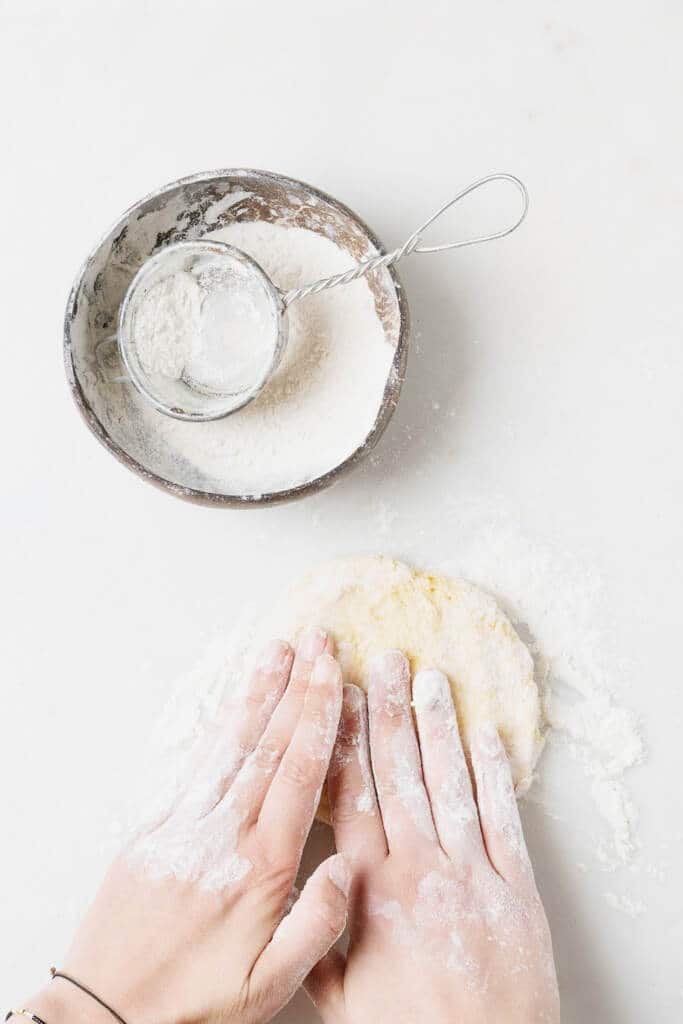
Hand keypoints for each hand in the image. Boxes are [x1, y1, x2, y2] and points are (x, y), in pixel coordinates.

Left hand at [24, 630, 349, 1023]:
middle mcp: (224, 833)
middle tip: (315, 641)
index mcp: (260, 866)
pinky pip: (195, 764)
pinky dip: (218, 726)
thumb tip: (349, 864)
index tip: (334, 673)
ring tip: (276, 651)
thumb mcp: (269, 987)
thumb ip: (316, 925)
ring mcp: (186, 825)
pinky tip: (231, 705)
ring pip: (231, 745)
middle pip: (268, 745)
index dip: (319, 716)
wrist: (104, 1014)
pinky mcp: (157, 829)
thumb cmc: (193, 1006)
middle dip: (297, 687)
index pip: (299, 773)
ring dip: (257, 693)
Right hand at [306, 651, 559, 1023]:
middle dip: (389, 712)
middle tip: (384, 660)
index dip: (344, 741)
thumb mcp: (341, 998)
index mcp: (370, 892)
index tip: (337, 697)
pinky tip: (485, 734)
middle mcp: (419, 871)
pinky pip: (502, 818)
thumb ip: (318, 937)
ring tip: (429, 679)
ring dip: (437, 727)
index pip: (351, 797)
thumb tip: (300, 886)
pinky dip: (494, 774)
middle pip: (399, 775)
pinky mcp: (515, 888)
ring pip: (448, 784)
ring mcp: (470, 874)